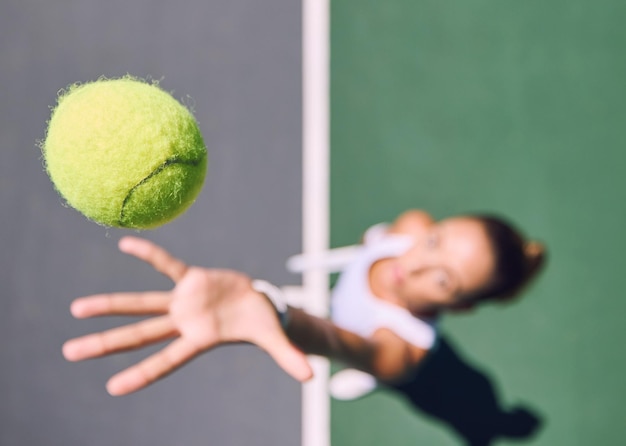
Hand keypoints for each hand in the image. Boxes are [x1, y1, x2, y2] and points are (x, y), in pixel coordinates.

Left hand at [62, 236, 312, 395]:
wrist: (256, 303)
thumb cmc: (261, 324)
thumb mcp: (274, 338)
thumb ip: (287, 356)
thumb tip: (311, 378)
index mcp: (200, 340)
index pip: (167, 360)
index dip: (143, 374)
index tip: (113, 388)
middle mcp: (183, 323)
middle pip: (139, 334)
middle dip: (106, 343)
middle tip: (68, 352)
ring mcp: (183, 302)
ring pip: (140, 304)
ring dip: (110, 306)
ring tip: (75, 311)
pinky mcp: (190, 280)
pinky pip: (167, 266)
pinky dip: (149, 256)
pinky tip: (125, 245)